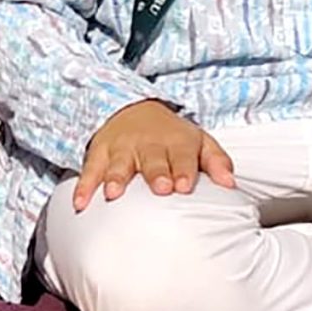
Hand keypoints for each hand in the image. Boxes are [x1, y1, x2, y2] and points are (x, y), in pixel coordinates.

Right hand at [73, 100, 236, 210]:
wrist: (132, 108)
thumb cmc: (172, 136)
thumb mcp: (199, 141)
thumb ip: (217, 162)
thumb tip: (230, 183)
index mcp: (176, 142)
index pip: (182, 156)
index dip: (184, 170)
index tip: (185, 186)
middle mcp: (147, 144)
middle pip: (152, 159)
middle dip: (155, 173)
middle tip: (160, 188)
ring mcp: (121, 148)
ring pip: (119, 163)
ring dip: (117, 178)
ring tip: (114, 194)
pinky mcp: (99, 153)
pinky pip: (90, 169)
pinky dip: (84, 185)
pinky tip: (81, 202)